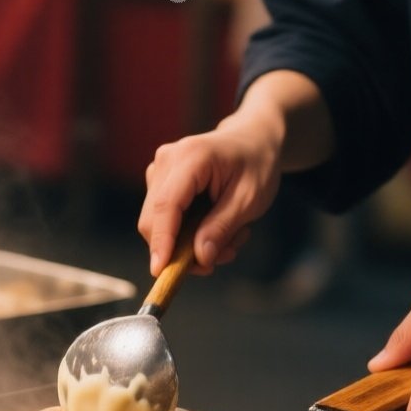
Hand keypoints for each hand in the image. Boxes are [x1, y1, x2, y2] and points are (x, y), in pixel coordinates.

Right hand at [138, 109, 284, 278]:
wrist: (253, 139)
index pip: (166, 206)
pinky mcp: (161, 180)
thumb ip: (222, 228)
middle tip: (223, 256)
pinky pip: (165, 218)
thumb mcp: (250, 199)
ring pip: (159, 223)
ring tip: (230, 236)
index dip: (161, 241)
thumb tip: (199, 259)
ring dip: (191, 241)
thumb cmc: (256, 164)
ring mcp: (160, 169)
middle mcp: (166, 160)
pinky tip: (217, 224)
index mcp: (190, 157)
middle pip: (154, 218)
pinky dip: (188, 232)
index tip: (160, 271)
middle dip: (182, 249)